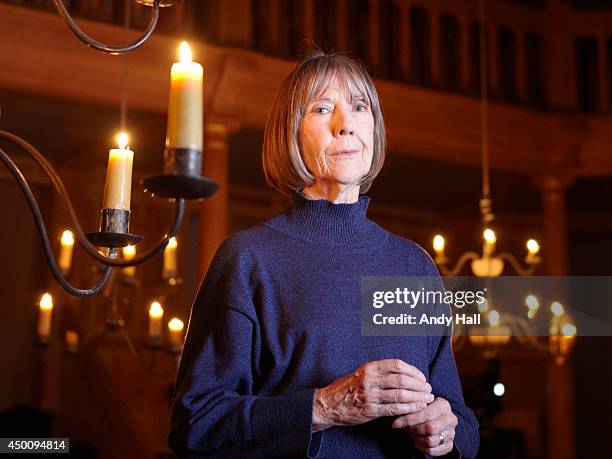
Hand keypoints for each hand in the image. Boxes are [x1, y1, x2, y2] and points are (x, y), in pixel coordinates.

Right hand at [312, 359, 433, 431]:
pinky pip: (394, 409)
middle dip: (419, 385)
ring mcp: (369, 395)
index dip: (413, 371)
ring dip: (417, 398)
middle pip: (402, 380)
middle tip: (428, 390)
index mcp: (370, 367)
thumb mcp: (362, 373)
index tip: (422, 377)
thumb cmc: (348, 388)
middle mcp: (370, 379)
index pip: (397, 365)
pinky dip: (408, 409)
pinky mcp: (369, 410)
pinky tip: (417, 408)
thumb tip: (406, 373)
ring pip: (400, 395)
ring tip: (427, 399)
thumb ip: (381, 372)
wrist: (328, 404)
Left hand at [392, 396, 457, 456]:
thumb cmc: (424, 410)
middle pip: (430, 428)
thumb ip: (411, 408)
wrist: (436, 419)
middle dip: (414, 430)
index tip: (396, 423)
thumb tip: (397, 417)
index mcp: (443, 405)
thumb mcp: (419, 405)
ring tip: (412, 434)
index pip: (427, 414)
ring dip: (418, 439)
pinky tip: (417, 441)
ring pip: (431, 441)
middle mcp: (450, 419)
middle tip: (405, 429)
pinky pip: (434, 451)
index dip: (410, 419)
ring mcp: (451, 433)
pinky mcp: (449, 445)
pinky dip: (422, 448)